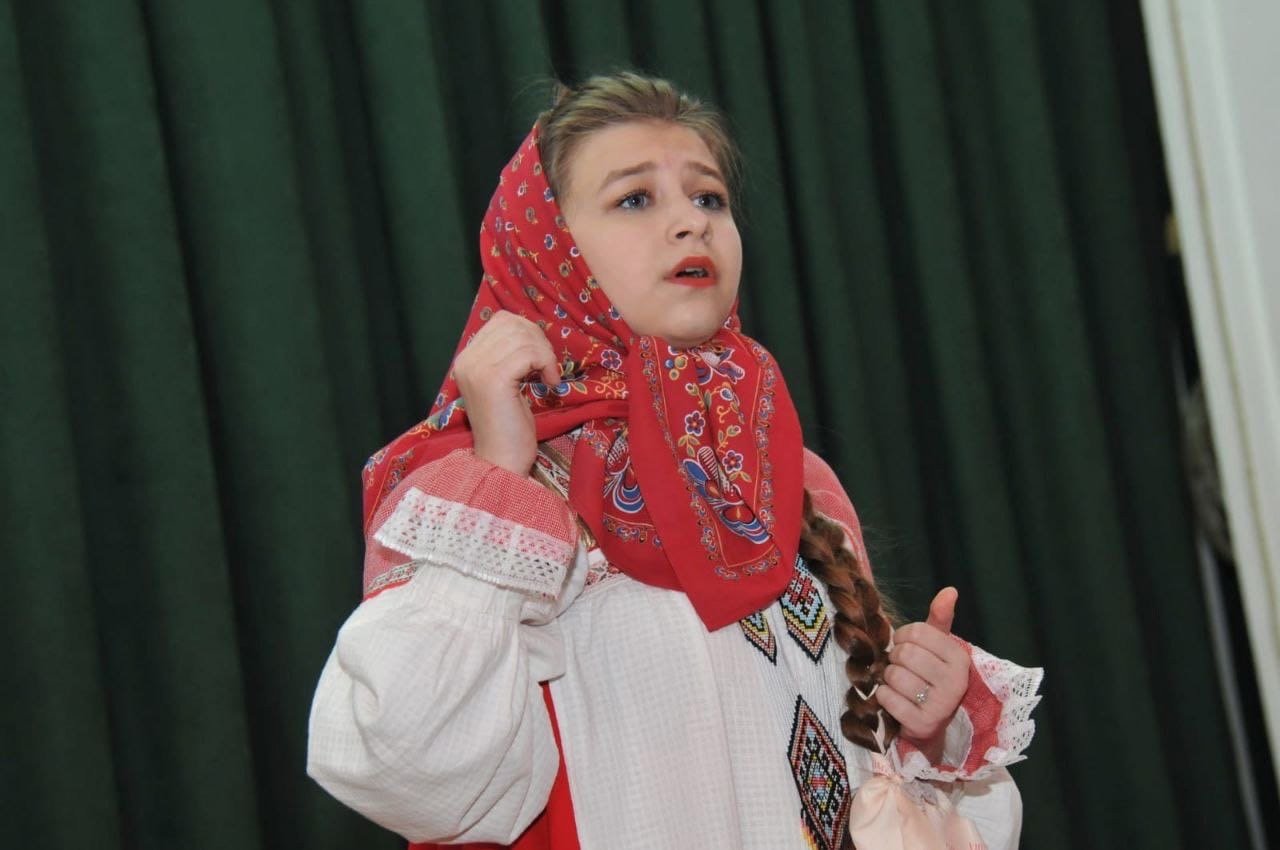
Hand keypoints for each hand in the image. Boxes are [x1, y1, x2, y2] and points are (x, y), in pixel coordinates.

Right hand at [452, 310, 559, 475]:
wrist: (501, 461)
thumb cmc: (509, 426)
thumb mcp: (506, 383)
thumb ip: (509, 355)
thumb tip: (531, 331)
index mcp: (466, 358)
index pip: (501, 320)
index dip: (528, 332)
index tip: (539, 358)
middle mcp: (467, 360)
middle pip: (513, 324)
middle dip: (539, 340)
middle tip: (548, 367)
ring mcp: (478, 368)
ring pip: (523, 337)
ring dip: (545, 354)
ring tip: (548, 377)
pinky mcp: (495, 379)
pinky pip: (529, 353)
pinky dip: (546, 364)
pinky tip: (549, 384)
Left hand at [879, 587, 970, 754]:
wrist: (930, 725)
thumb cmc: (929, 678)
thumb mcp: (936, 648)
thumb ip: (939, 619)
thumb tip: (950, 590)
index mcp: (960, 658)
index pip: (916, 632)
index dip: (901, 637)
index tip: (904, 647)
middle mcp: (956, 682)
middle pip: (904, 653)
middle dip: (894, 659)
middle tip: (900, 668)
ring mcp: (941, 705)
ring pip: (894, 675)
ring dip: (888, 679)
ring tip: (898, 686)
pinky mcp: (923, 724)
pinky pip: (888, 698)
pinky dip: (884, 697)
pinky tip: (895, 701)